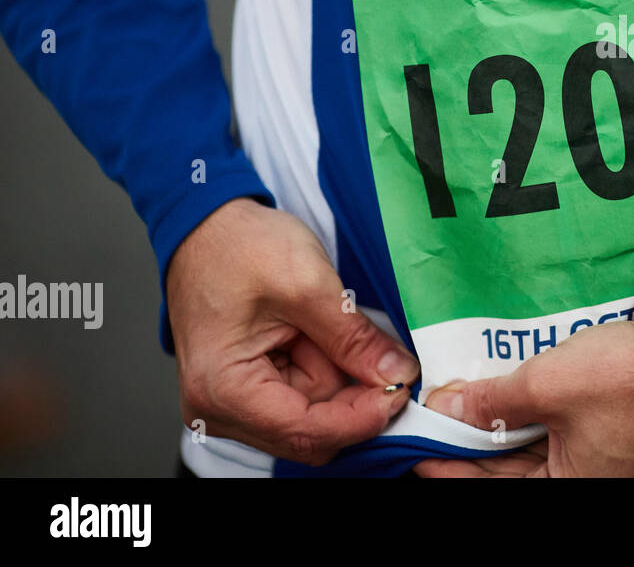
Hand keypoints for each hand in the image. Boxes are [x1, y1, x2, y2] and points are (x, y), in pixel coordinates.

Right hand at [165, 197, 418, 464]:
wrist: (208, 224)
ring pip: (313, 416)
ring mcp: (233, 402)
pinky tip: (319, 335)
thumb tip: (396, 375)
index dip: (362, 418)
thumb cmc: (237, 246)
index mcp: (222, 390)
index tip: (401, 392)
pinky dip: (325, 370)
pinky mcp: (250, 388)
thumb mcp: (308, 285)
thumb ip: (354, 339)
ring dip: (337, 378)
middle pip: (311, 433)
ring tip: (326, 326)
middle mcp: (219, 408)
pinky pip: (303, 397)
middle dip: (352, 398)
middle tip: (385, 358)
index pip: (306, 432)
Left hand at [414, 302, 633, 476]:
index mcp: (578, 489)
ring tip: (474, 396)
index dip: (454, 468)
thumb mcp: (549, 384)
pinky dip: (542, 412)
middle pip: (520, 472)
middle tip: (441, 416)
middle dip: (478, 443)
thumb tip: (449, 409)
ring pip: (546, 449)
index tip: (421, 449)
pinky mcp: (631, 433)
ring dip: (510, 424)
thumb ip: (492, 401)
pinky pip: (572, 430)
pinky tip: (521, 385)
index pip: (498, 490)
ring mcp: (617, 460)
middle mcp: (599, 482)